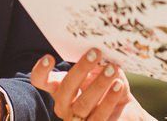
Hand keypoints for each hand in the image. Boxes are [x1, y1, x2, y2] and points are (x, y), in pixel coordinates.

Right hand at [31, 50, 152, 120]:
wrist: (125, 111)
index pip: (42, 81)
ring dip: (99, 84)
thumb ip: (100, 64)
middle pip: (66, 89)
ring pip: (83, 104)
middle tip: (95, 53)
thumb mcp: (102, 72)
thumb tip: (104, 54)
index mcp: (61, 88)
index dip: (41, 72)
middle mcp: (64, 106)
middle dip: (81, 69)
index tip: (49, 58)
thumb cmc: (108, 86)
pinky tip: (118, 85)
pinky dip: (109, 99)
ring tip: (112, 68)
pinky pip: (99, 116)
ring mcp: (76, 120)